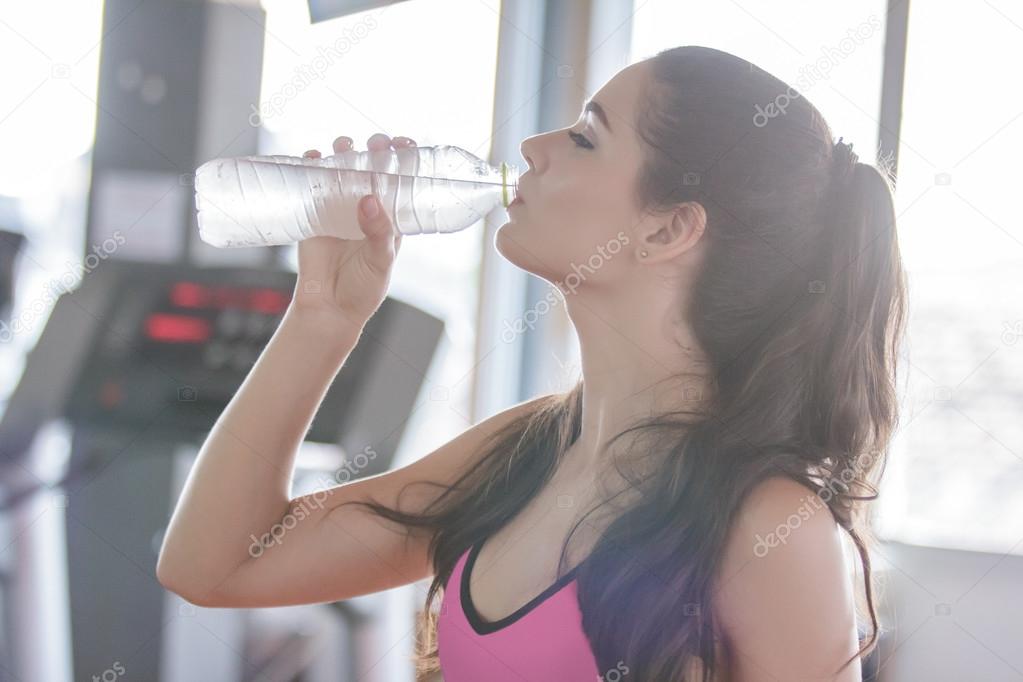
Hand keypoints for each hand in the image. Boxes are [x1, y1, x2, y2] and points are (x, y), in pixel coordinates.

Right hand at [287, 133, 415, 330]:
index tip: (404, 143)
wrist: (328, 309)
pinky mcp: (314, 213)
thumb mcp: (380, 262)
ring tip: (344, 145)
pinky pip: (312, 183)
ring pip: (342, 171)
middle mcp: (366, 209)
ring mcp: (339, 209)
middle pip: (372, 169)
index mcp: (391, 219)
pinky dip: (311, 166)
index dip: (404, 160)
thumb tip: (368, 199)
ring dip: (343, 152)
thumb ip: (378, 232)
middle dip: (374, 150)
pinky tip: (313, 156)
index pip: (401, 182)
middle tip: (375, 142)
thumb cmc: (362, 290)